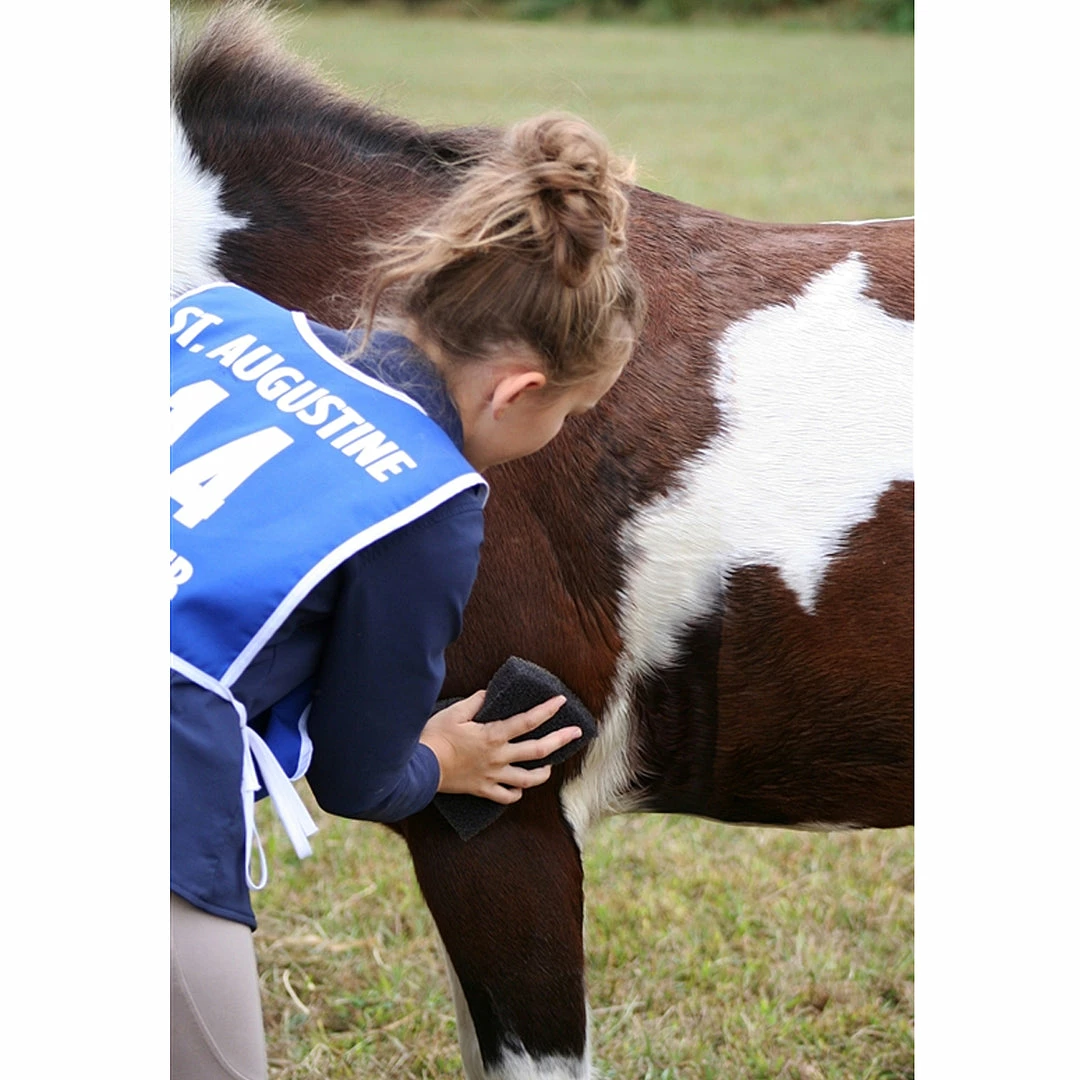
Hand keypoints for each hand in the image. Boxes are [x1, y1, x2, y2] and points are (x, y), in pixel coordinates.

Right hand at [419, 691, 581, 804]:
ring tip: (550, 766)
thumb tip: (488, 693)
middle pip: (538, 750)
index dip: (546, 710)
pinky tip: (520, 789)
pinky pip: (507, 796)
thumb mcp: (455, 712)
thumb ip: (475, 702)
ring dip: (543, 773)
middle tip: (576, 733)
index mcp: (493, 735)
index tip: (561, 702)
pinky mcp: (483, 790)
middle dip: (560, 740)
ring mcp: (493, 776)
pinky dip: (517, 793)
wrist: (421, 768)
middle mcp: (499, 756)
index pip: (528, 721)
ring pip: (528, 779)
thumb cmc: (435, 737)